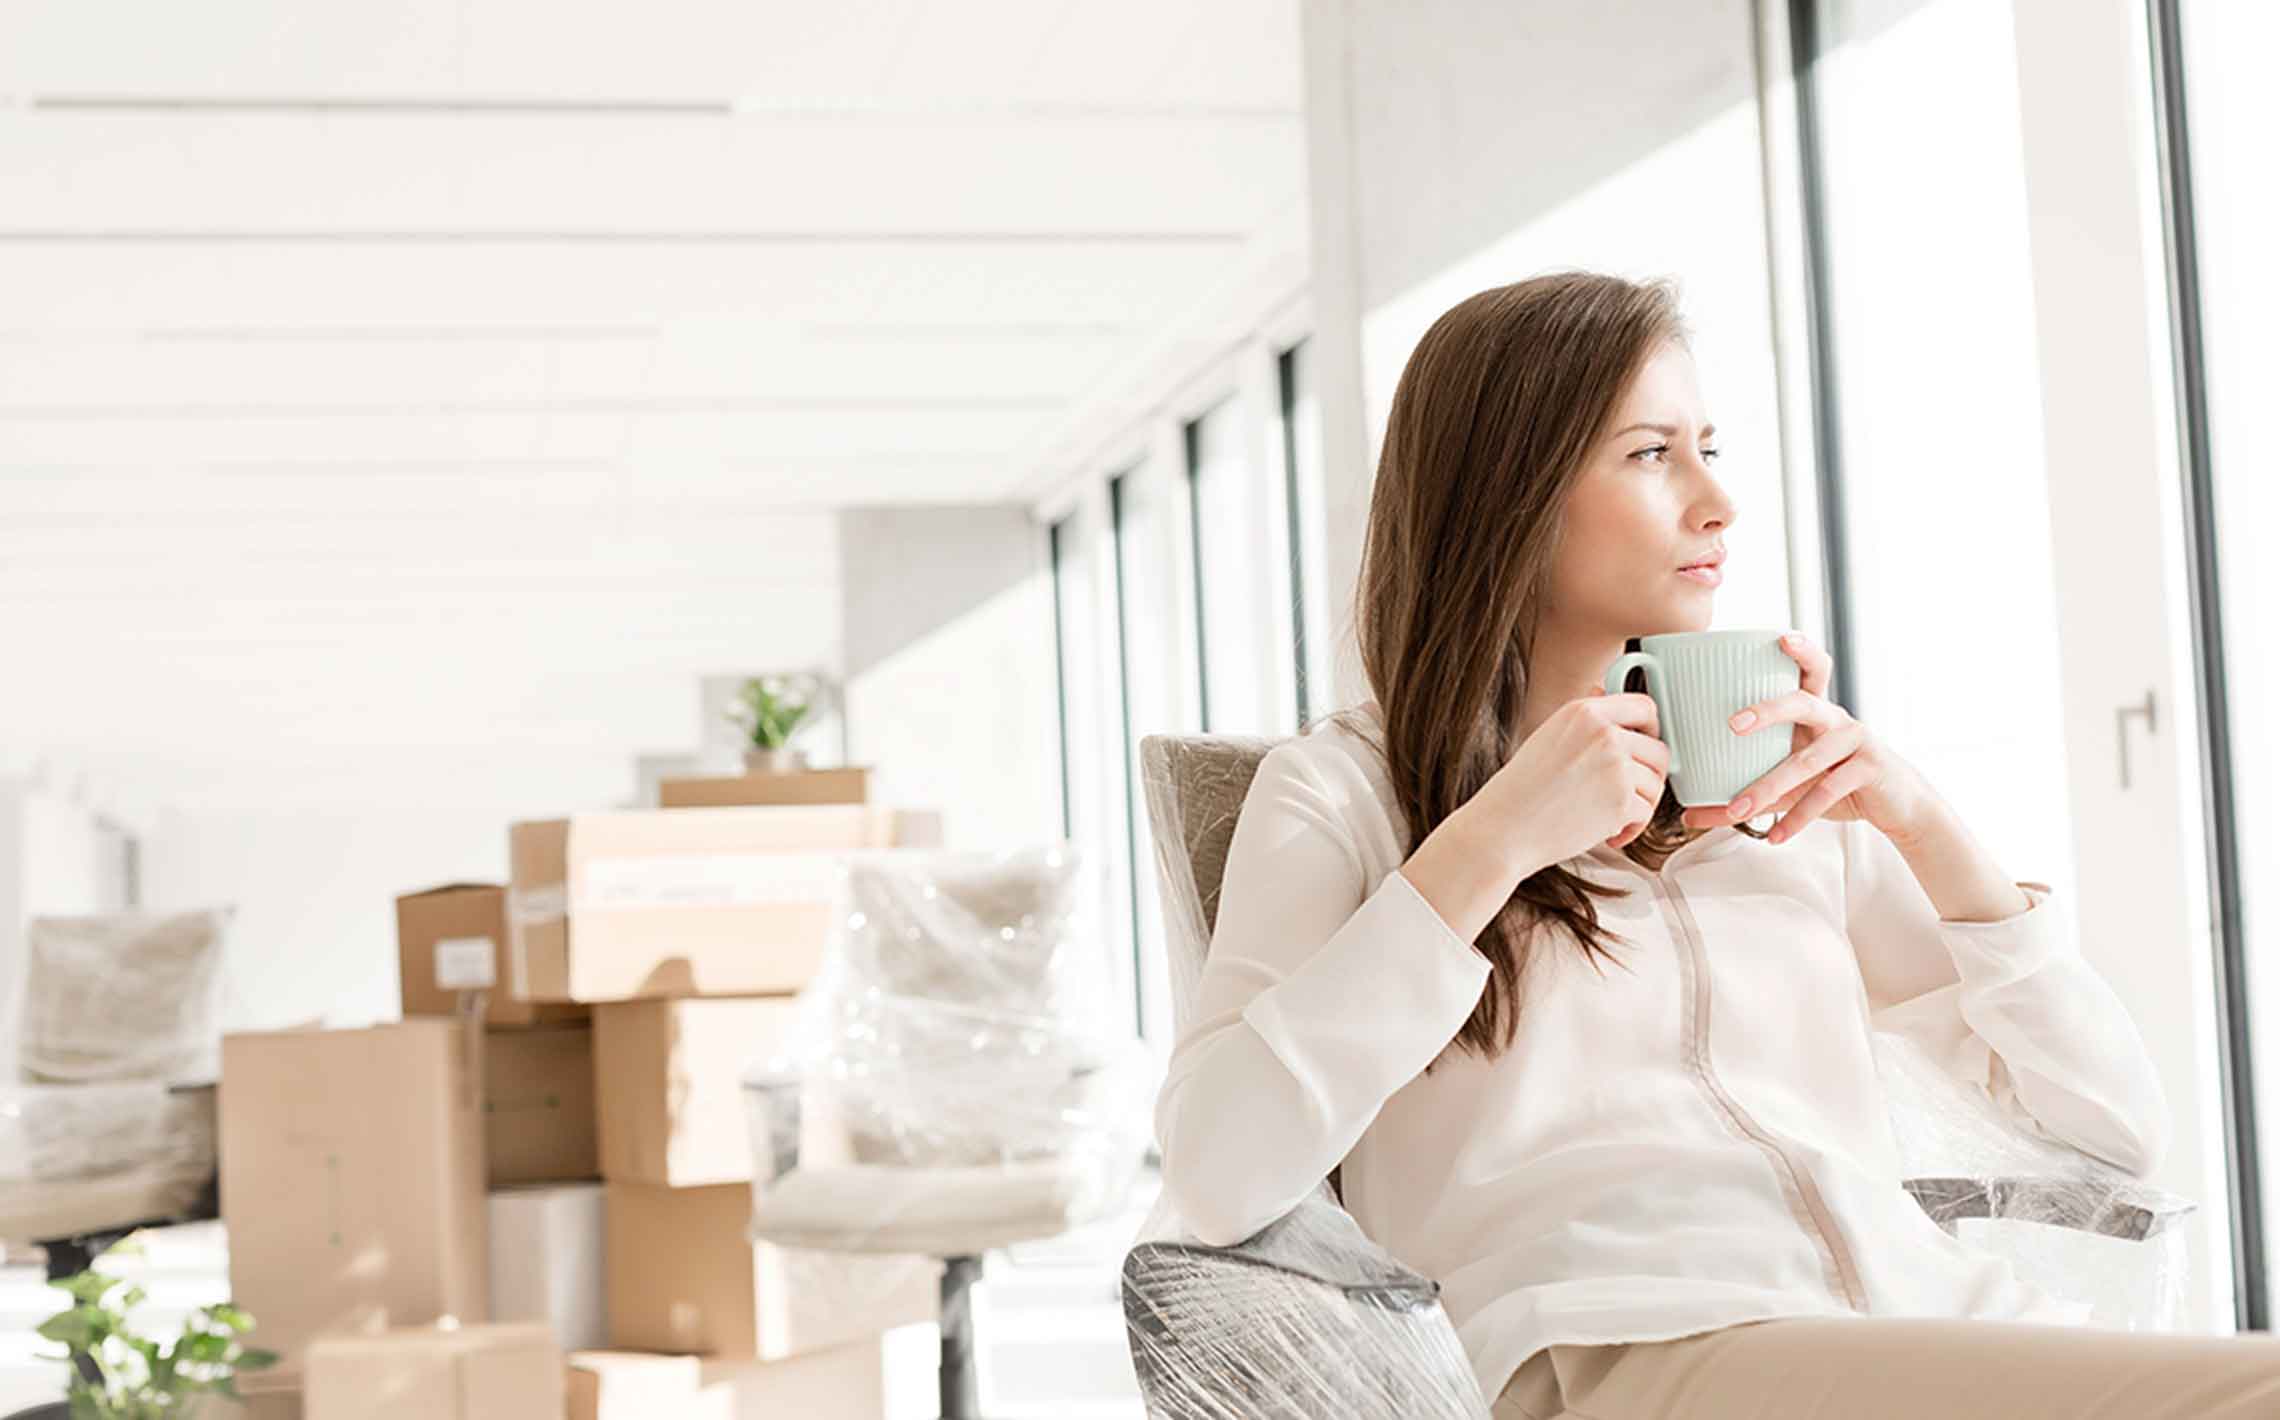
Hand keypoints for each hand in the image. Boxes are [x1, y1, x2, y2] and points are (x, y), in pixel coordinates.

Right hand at [1478, 690, 1671, 863]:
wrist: (1503, 829)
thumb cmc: (1520, 791)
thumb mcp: (1550, 738)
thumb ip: (1589, 728)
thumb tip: (1624, 725)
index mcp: (1584, 712)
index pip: (1646, 707)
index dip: (1652, 731)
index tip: (1645, 748)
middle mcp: (1604, 733)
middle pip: (1659, 751)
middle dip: (1649, 777)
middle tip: (1628, 794)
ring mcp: (1615, 766)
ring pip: (1655, 786)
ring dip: (1639, 806)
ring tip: (1610, 818)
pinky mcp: (1622, 801)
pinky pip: (1645, 814)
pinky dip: (1630, 830)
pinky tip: (1606, 835)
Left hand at [1678, 631, 1941, 845]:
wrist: (1897, 805)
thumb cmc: (1837, 783)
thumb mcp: (1790, 787)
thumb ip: (1745, 795)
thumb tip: (1688, 816)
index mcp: (1815, 710)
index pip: (1810, 670)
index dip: (1800, 652)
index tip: (1780, 637)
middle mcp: (1836, 718)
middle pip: (1802, 702)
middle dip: (1767, 710)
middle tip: (1733, 724)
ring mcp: (1856, 740)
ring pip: (1807, 760)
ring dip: (1769, 787)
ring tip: (1740, 809)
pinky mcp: (1870, 769)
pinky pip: (1827, 791)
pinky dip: (1798, 816)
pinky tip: (1775, 836)